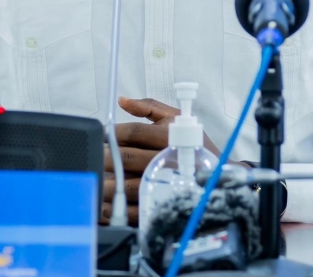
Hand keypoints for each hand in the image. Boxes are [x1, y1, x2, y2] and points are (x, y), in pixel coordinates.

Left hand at [100, 97, 222, 225]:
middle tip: (92, 157)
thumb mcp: (177, 118)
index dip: (114, 132)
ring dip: (108, 184)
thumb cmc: (194, 144)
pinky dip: (119, 210)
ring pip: (130, 185)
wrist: (220, 175)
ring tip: (93, 179)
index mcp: (169, 137)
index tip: (101, 134)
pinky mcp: (165, 204)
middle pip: (128, 158)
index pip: (135, 132)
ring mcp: (166, 185)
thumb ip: (149, 107)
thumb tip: (122, 100)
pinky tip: (104, 206)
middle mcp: (166, 160)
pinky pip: (138, 209)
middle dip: (105, 157)